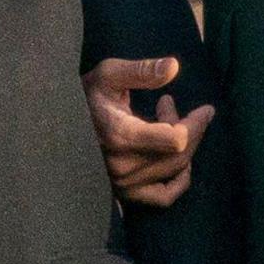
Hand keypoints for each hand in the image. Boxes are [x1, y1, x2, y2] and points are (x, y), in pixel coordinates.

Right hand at [86, 56, 215, 208]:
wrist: (58, 125)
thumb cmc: (87, 95)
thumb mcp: (109, 74)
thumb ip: (142, 71)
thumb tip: (173, 66)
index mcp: (121, 135)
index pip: (176, 139)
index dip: (196, 123)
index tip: (205, 109)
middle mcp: (123, 165)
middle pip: (180, 154)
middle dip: (192, 129)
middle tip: (184, 108)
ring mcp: (124, 182)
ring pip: (174, 170)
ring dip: (184, 146)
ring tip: (170, 123)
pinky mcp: (124, 193)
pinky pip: (163, 197)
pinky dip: (179, 181)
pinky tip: (181, 163)